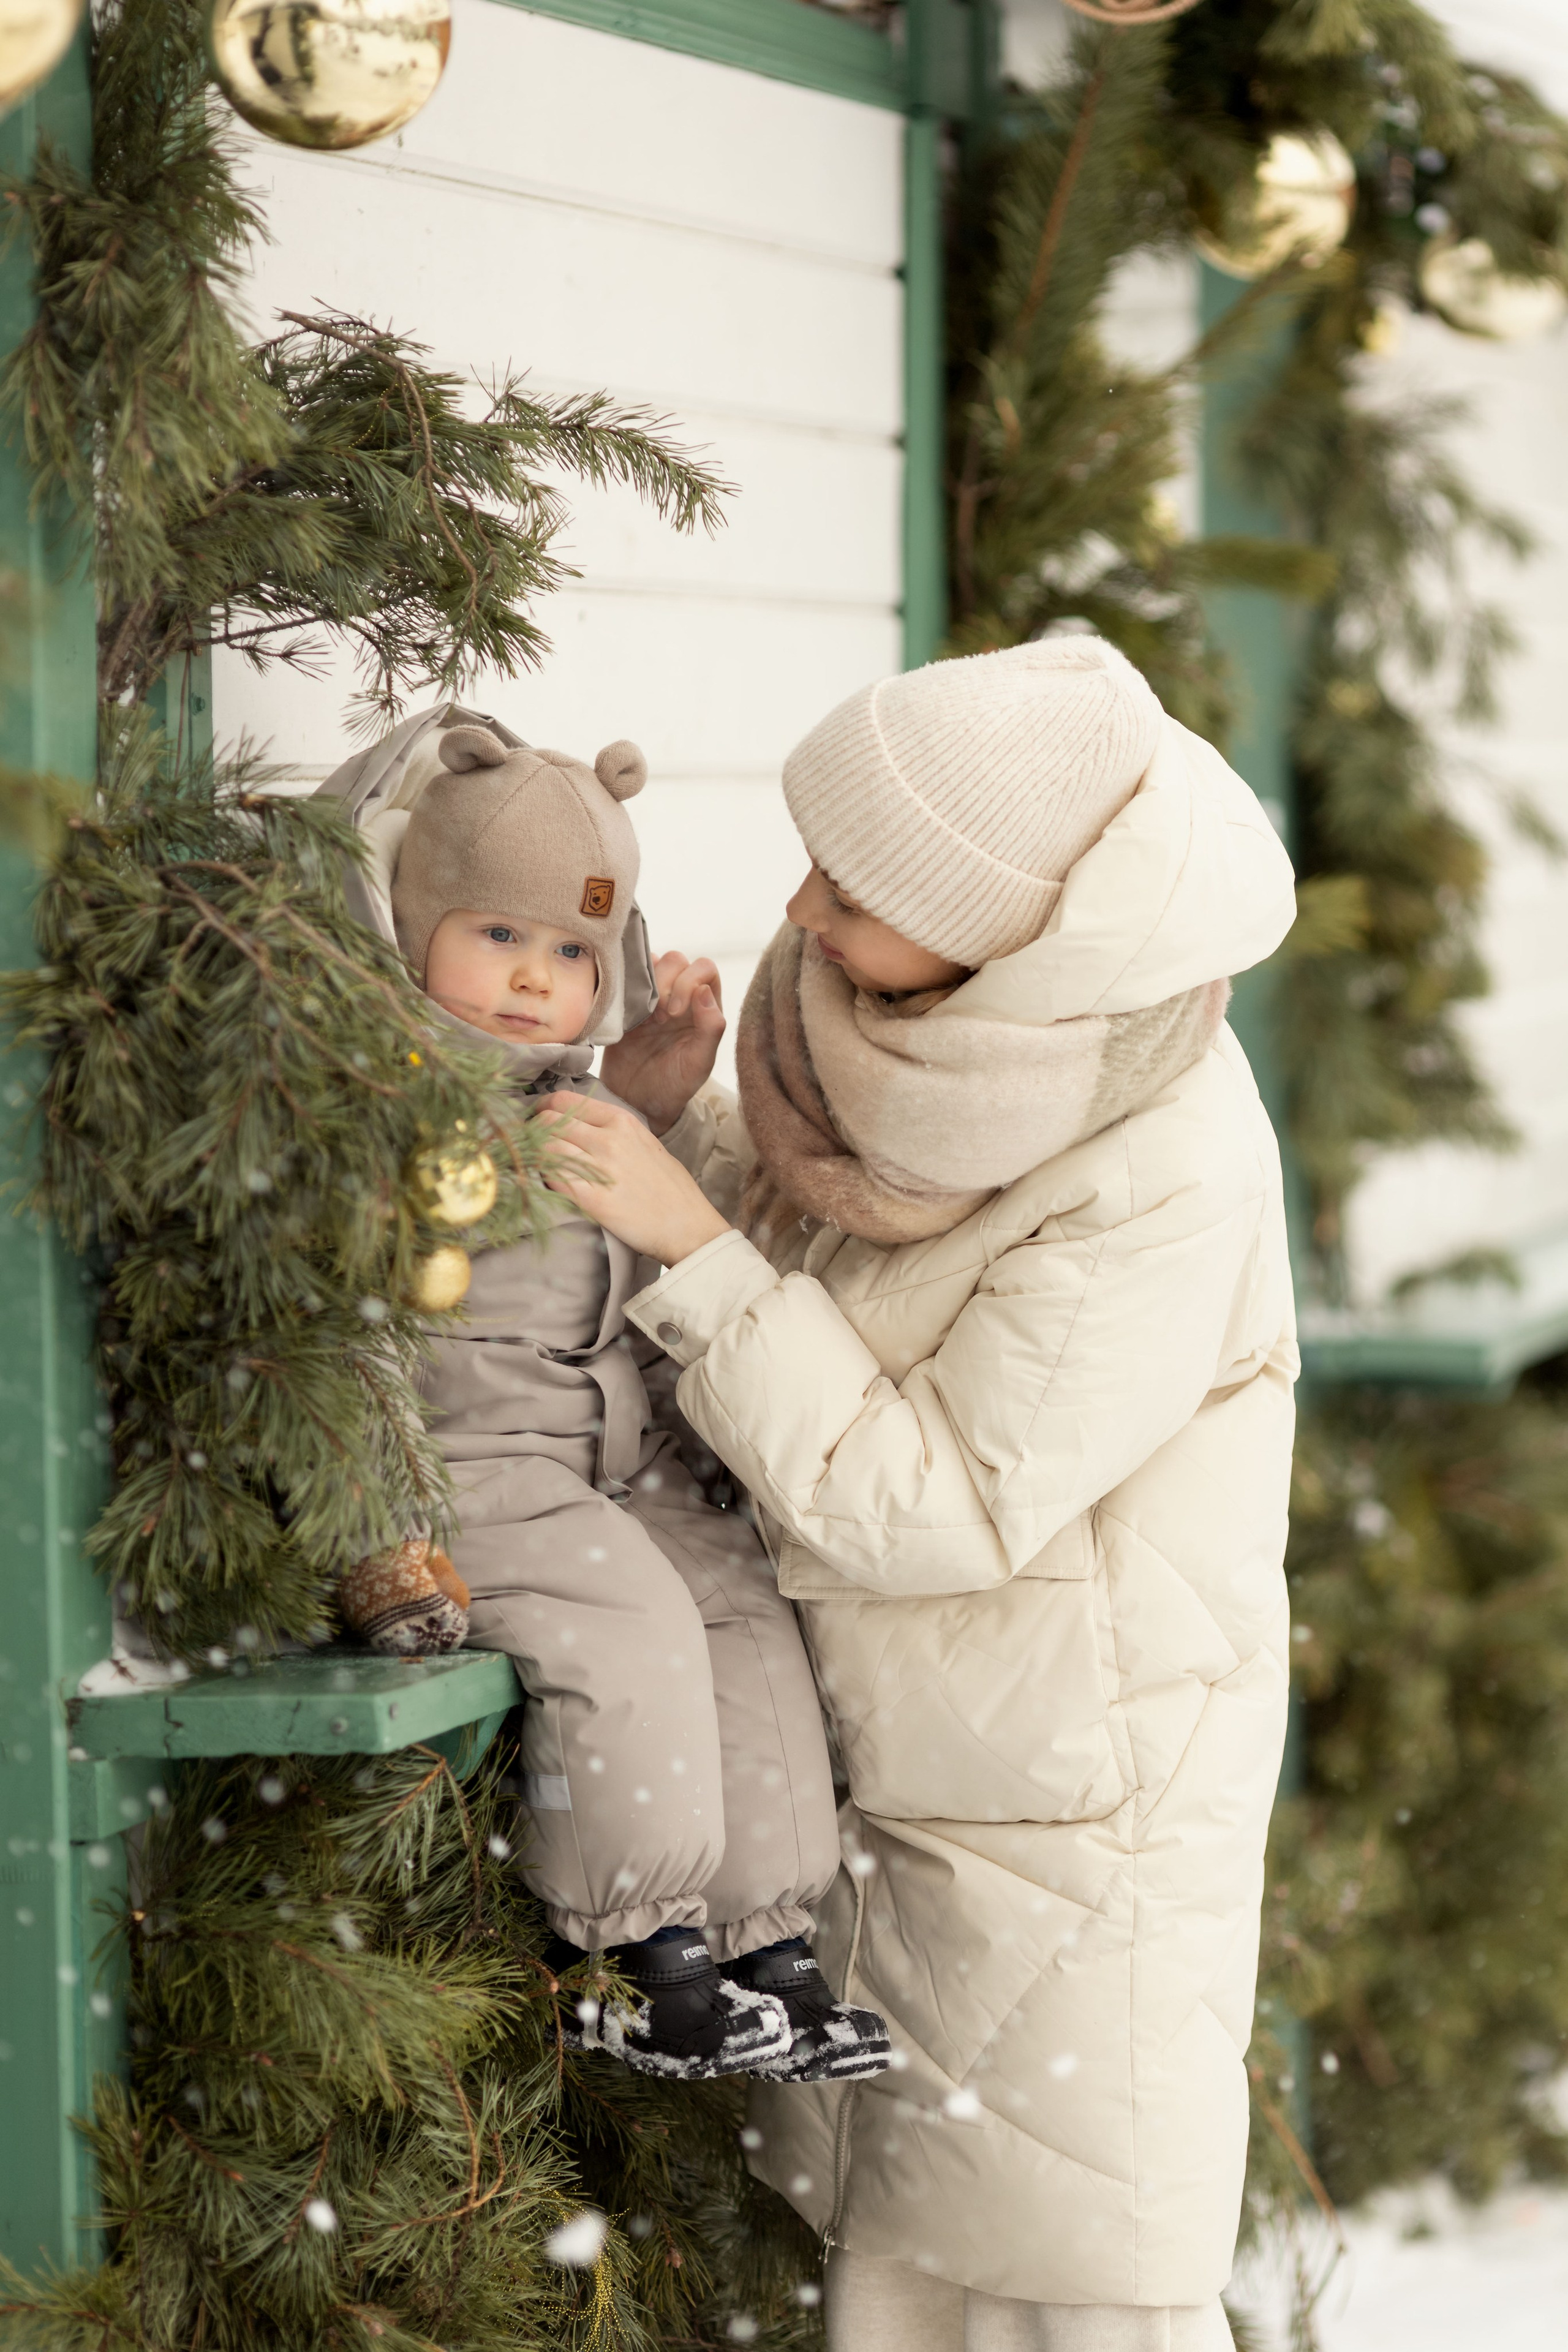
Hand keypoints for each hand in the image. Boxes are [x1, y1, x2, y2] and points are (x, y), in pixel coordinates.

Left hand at [535, 1092, 730, 1264]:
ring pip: (544, 1147)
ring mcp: (599, 1168)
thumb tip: (580, 1128)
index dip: (542, 1110)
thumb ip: (614, 1132)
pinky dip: (539, 1177)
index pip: (564, 1101)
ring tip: (532, 1165)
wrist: (688, 1226)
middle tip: (527, 1146)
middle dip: (531, 1132)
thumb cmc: (671, 1189)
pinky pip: (551, 1178)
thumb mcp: (646, 1144)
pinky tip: (540, 1183)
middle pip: (547, 1121)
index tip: (537, 1121)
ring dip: (532, 1155)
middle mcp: (608, 1139)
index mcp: (622, 1122)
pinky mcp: (591, 1199)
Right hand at [600, 951, 724, 1135]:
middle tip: (658, 1018)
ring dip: (645, 984)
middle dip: (665, 983)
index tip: (675, 1013)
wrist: (636, 1101)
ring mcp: (651, 997)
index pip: (704, 968)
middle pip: (676, 960)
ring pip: (650, 963)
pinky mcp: (626, 1003)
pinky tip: (626, 1014)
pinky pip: (624, 978)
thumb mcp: (699, 1064)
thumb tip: (704, 990)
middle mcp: (680, 995)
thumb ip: (711, 1028)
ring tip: (643, 1018)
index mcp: (704, 1007)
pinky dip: (623, 986)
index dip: (689, 981)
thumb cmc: (674, 1085)